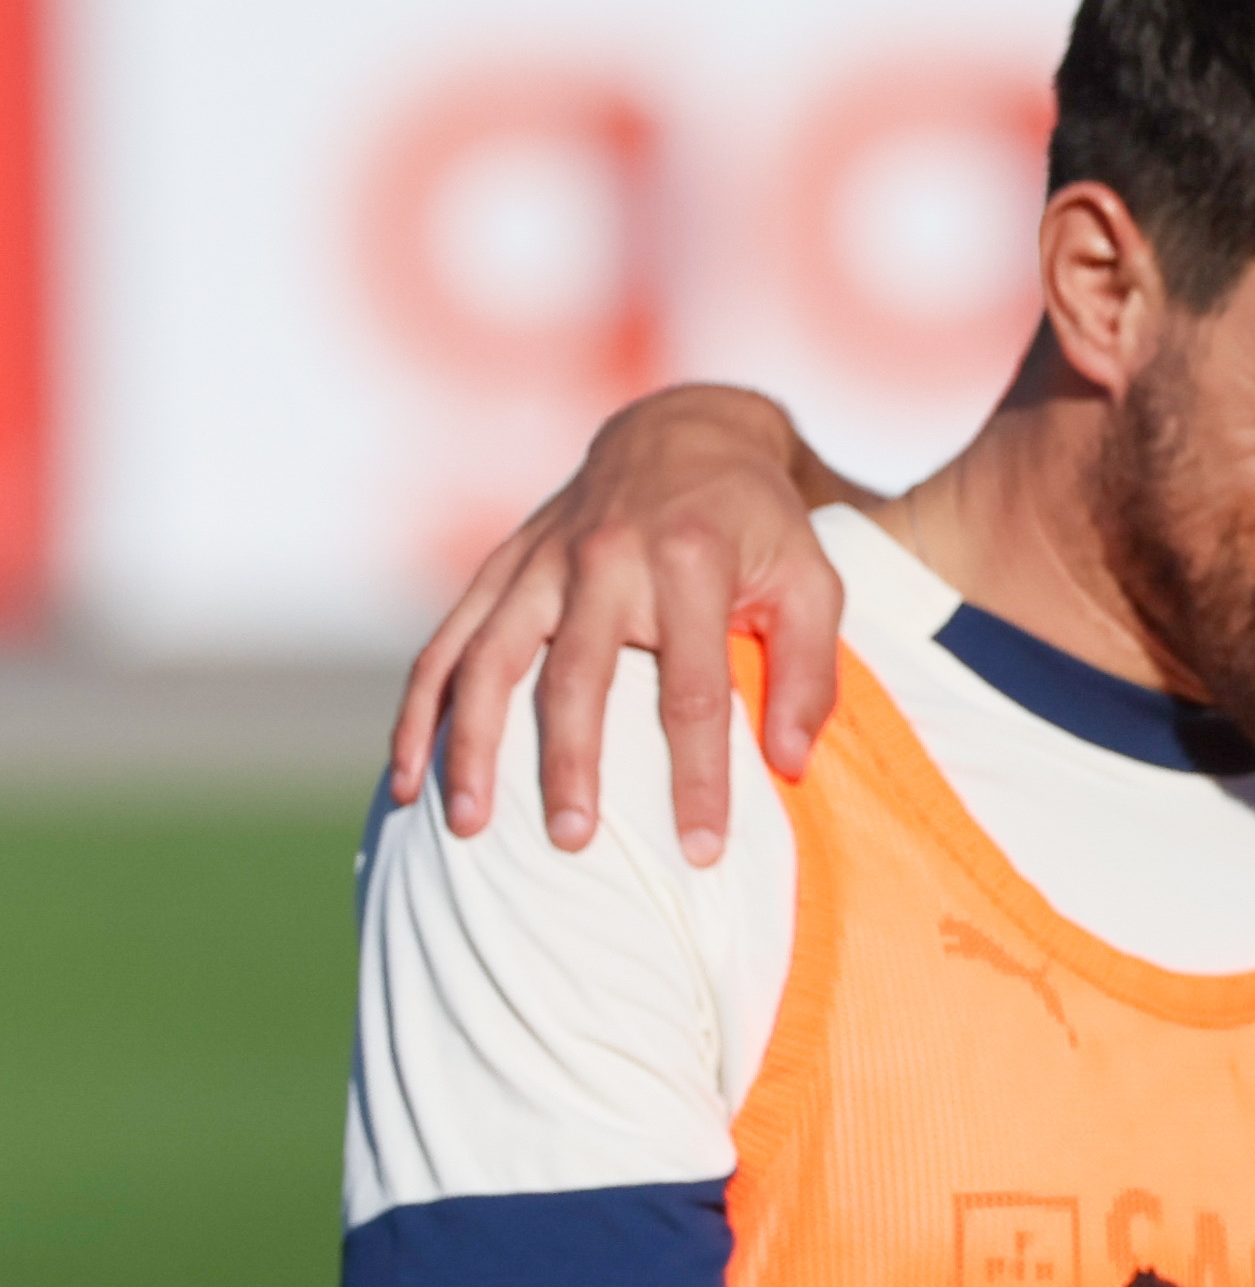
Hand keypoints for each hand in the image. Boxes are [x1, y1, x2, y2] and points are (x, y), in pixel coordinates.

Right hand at [387, 387, 847, 858]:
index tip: (702, 850)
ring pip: (488, 661)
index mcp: (689, 563)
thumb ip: (809, 673)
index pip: (693, 691)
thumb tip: (789, 764)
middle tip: (573, 844)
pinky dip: (420, 710)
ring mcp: (539, 563)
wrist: (684, 436)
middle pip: (577, 679)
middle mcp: (603, 559)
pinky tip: (408, 776)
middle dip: (571, 766)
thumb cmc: (761, 528)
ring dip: (471, 746)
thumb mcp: (814, 584)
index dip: (699, 776)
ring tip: (469, 827)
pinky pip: (445, 643)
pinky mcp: (499, 569)